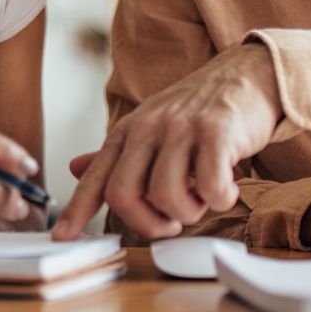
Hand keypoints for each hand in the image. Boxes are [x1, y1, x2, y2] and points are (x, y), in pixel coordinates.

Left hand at [52, 44, 279, 239]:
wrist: (247, 74)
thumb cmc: (199, 111)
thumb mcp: (152, 127)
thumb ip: (117, 156)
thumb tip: (74, 169)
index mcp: (128, 132)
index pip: (96, 177)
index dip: (77, 211)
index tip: (63, 238)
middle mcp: (148, 128)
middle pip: (123, 194)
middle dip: (147, 224)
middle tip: (172, 223)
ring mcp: (181, 129)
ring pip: (165, 196)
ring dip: (189, 212)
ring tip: (204, 198)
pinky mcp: (216, 132)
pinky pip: (210, 186)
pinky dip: (220, 200)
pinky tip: (227, 189)